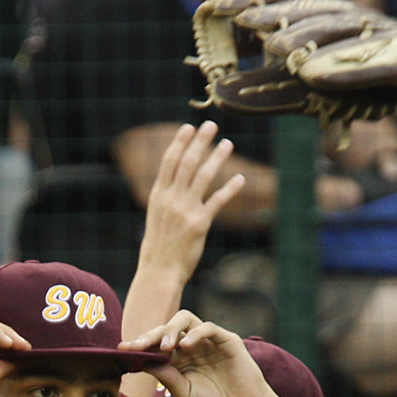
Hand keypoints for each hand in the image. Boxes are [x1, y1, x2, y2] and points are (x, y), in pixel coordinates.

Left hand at [125, 313, 278, 396]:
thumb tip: (141, 361)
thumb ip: (165, 376)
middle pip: (166, 329)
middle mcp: (190, 346)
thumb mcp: (183, 394)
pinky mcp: (226, 340)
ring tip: (165, 347)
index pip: (154, 345)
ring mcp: (207, 341)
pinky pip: (208, 328)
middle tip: (137, 346)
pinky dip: (195, 334)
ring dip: (170, 329)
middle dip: (149, 336)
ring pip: (185, 320)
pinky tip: (186, 346)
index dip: (139, 345)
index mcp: (177, 359)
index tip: (122, 350)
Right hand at [142, 123, 245, 278]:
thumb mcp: (156, 217)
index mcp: (158, 195)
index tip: (189, 127)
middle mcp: (171, 199)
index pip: (169, 162)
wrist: (160, 271)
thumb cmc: (159, 246)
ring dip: (217, 158)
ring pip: (204, 177)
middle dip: (199, 142)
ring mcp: (185, 210)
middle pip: (187, 163)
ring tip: (228, 143)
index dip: (180, 143)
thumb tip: (173, 183)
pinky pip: (217, 201)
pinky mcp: (200, 223)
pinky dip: (230, 189)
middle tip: (210, 125)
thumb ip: (166, 198)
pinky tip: (240, 179)